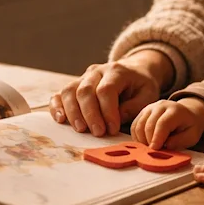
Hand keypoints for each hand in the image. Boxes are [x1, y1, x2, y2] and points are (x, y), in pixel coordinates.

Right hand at [49, 50, 172, 136]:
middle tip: (98, 133)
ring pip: (69, 91)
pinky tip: (60, 119)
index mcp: (117, 71)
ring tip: (81, 130)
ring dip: (73, 113)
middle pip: (85, 91)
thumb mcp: (147, 95)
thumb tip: (116, 120)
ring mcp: (83, 77)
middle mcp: (96, 71)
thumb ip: (134, 107)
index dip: (107, 111)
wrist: (134, 71)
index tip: (112, 129)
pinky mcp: (74, 86)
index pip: (106, 90)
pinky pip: (59, 94)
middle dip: (90, 115)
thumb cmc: (141, 86)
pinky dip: (57, 107)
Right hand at [130, 98, 203, 149]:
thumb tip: (165, 145)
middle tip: (153, 153)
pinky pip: (134, 126)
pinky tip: (144, 144)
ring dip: (142, 141)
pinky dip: (137, 137)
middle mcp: (161, 106)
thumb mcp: (192, 136)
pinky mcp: (143, 113)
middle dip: (149, 141)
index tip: (154, 150)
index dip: (157, 138)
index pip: (162, 124)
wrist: (186, 114)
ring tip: (150, 149)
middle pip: (148, 124)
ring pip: (139, 126)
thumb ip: (180, 141)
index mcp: (175, 110)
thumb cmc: (189, 127)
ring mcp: (150, 108)